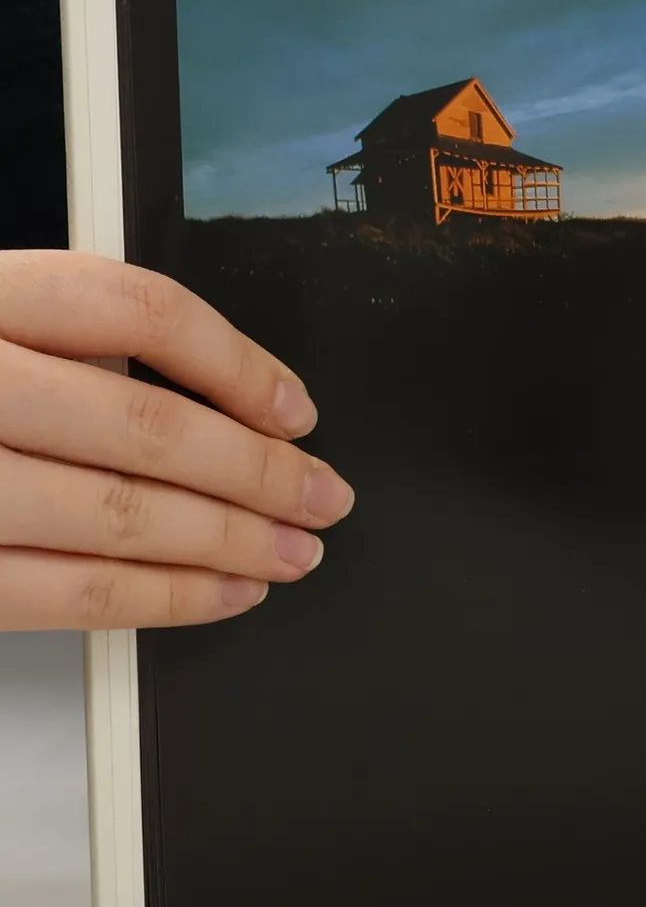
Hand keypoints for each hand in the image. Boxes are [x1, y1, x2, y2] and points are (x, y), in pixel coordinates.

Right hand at [0, 252, 353, 630]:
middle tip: (324, 497)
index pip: (135, 308)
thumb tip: (230, 396)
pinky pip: (60, 590)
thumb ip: (69, 341)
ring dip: (226, 544)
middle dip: (259, 473)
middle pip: (144, 422)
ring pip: (114, 513)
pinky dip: (158, 599)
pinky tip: (218, 595)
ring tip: (291, 553)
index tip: (296, 408)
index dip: (237, 360)